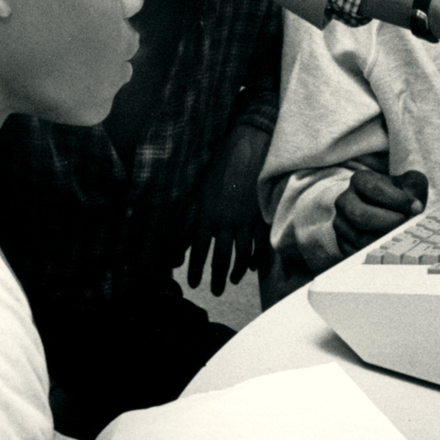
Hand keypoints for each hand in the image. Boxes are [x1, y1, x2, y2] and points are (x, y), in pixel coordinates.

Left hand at [185, 123, 274, 295]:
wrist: (248, 148)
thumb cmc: (218, 167)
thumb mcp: (197, 191)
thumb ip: (187, 217)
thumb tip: (176, 237)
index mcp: (206, 215)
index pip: (197, 251)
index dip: (194, 270)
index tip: (193, 283)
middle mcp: (225, 222)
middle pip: (221, 259)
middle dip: (217, 279)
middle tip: (216, 291)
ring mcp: (245, 221)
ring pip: (242, 256)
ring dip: (237, 272)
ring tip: (233, 281)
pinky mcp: (262, 217)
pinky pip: (261, 245)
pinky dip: (257, 259)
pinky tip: (254, 267)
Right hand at [333, 167, 428, 257]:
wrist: (384, 209)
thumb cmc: (399, 196)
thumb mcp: (409, 183)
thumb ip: (415, 189)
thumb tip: (415, 208)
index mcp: (360, 180)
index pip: (374, 189)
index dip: (397, 200)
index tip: (417, 208)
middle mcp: (345, 200)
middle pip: (361, 215)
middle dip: (388, 223)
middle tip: (407, 225)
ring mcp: (341, 223)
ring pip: (360, 238)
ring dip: (385, 240)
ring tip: (403, 238)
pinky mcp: (342, 242)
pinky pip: (357, 253)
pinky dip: (376, 253)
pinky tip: (392, 249)